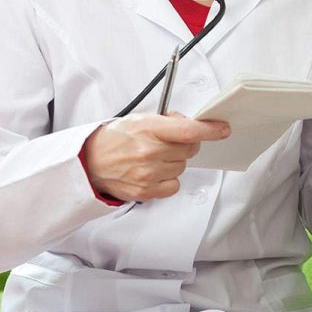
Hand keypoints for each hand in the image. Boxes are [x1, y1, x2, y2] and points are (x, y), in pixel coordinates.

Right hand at [83, 113, 229, 201]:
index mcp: (148, 129)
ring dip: (174, 162)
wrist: (89, 163)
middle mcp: (149, 152)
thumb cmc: (114, 139)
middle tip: (169, 143)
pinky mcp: (145, 192)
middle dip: (186, 144)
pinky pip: (174, 185)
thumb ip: (167, 120)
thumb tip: (191, 123)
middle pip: (190, 149)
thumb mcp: (139, 119)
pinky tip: (153, 172)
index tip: (222, 129)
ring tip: (154, 158)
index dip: (210, 130)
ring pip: (182, 167)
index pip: (189, 131)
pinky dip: (168, 180)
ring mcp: (148, 174)